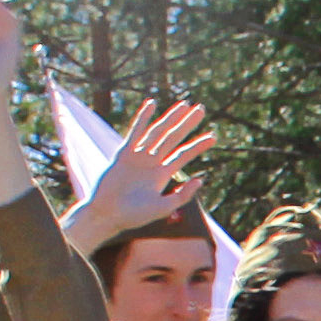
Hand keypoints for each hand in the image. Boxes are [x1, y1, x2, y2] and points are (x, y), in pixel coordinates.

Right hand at [66, 103, 213, 252]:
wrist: (107, 215)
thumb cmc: (133, 216)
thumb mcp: (163, 208)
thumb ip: (182, 196)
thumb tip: (200, 180)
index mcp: (162, 175)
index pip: (183, 155)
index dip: (198, 145)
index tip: (214, 136)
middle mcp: (152, 162)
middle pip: (173, 138)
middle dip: (187, 124)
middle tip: (201, 109)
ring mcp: (138, 156)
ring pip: (158, 132)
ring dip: (171, 118)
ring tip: (184, 105)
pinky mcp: (123, 154)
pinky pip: (135, 132)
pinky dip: (143, 118)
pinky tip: (151, 104)